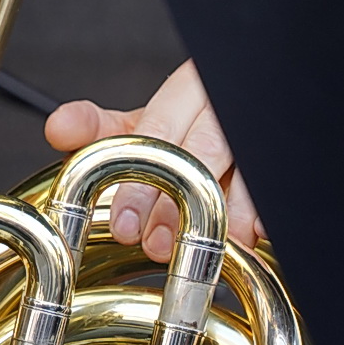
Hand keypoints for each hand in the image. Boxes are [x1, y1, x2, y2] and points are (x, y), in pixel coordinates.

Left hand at [43, 59, 263, 261]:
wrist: (246, 116)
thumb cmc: (189, 125)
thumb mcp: (144, 123)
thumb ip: (99, 127)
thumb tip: (58, 128)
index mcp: (187, 90)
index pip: (157, 133)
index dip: (140, 184)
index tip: (124, 226)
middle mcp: (224, 106)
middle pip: (200, 154)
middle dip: (174, 206)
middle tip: (152, 245)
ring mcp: (258, 132)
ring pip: (246, 173)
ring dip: (222, 218)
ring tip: (201, 254)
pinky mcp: (285, 157)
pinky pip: (275, 188)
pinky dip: (263, 217)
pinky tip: (251, 242)